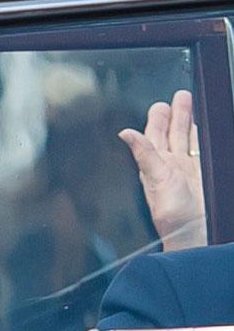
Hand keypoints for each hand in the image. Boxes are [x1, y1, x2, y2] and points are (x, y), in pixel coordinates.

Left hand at [122, 90, 206, 251]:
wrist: (196, 234)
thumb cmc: (174, 215)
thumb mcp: (158, 180)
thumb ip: (144, 155)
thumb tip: (125, 132)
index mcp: (156, 164)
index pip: (155, 136)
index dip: (158, 120)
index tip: (161, 104)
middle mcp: (171, 166)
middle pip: (174, 134)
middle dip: (177, 115)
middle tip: (181, 96)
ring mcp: (188, 172)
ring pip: (189, 141)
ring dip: (190, 124)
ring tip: (191, 106)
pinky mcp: (204, 177)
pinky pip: (203, 154)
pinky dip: (203, 142)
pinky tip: (204, 134)